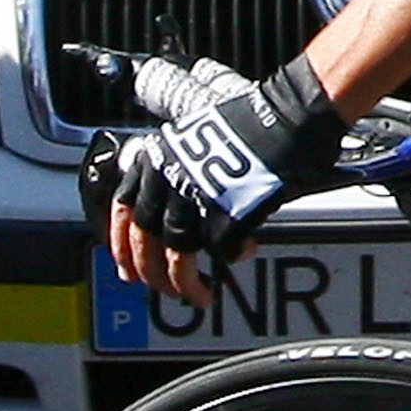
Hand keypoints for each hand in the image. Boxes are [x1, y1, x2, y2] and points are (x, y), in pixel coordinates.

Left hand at [78, 51, 345, 301]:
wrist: (288, 116)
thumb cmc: (252, 122)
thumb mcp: (195, 140)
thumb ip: (175, 174)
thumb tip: (170, 213)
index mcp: (157, 158)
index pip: (123, 211)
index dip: (122, 246)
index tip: (127, 268)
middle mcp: (169, 178)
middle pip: (147, 240)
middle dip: (153, 274)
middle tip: (165, 290)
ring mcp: (197, 197)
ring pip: (179, 255)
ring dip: (186, 283)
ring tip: (200, 295)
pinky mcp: (228, 213)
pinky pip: (222, 251)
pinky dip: (233, 256)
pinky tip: (245, 250)